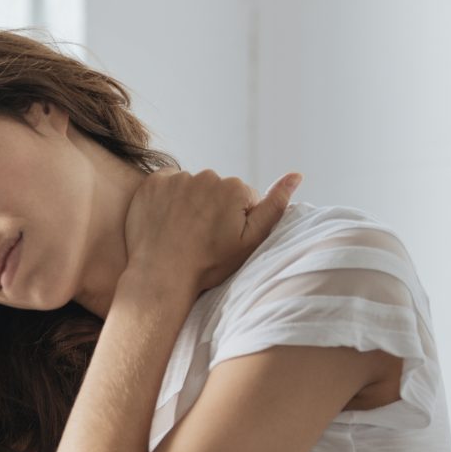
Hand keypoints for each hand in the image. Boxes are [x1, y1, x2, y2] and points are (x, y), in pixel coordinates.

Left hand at [120, 167, 302, 295]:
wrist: (161, 277)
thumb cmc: (208, 264)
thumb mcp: (249, 241)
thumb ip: (274, 207)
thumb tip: (297, 175)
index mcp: (235, 188)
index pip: (242, 198)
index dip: (234, 221)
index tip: (220, 239)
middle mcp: (207, 176)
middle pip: (216, 190)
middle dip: (212, 209)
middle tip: (200, 238)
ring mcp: (178, 178)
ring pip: (191, 187)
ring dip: (188, 204)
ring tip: (181, 232)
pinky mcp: (153, 183)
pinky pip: (166, 184)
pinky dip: (166, 199)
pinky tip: (165, 221)